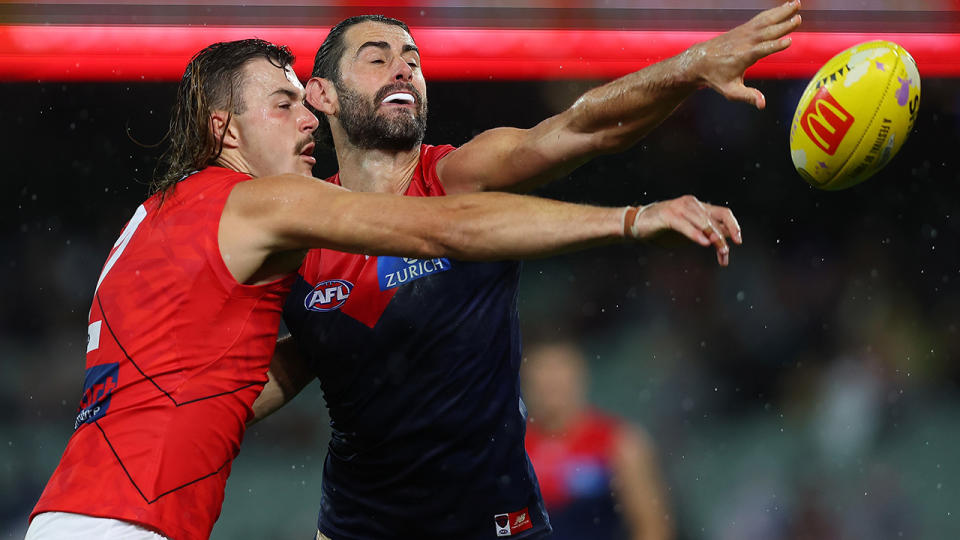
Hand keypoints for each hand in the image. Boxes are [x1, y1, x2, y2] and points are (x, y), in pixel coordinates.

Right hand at [626, 196, 741, 266]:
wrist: (636, 224)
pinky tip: (704, 243)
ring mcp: (680, 208)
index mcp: (699, 206)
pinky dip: (696, 234)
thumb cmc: (662, 229)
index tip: (738, 241)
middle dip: (723, 240)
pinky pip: (686, 225)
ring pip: (704, 223)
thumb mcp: (688, 232)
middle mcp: (692, 204)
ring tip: (720, 252)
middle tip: (725, 255)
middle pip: (715, 221)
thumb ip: (704, 233)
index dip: (733, 226)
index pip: (723, 213)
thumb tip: (724, 241)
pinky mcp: (668, 215)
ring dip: (714, 239)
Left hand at [684, 0, 801, 108]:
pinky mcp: (744, 28)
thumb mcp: (731, 91)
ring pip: (766, 20)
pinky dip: (774, 11)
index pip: (761, 50)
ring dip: (782, 12)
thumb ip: (748, 96)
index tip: (788, 41)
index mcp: (743, 57)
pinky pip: (762, 18)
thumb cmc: (716, 78)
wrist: (700, 61)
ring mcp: (745, 33)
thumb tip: (763, 104)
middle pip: (767, 32)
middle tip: (799, 20)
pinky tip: (787, 6)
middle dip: (783, 26)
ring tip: (797, 4)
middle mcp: (745, 42)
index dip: (774, 46)